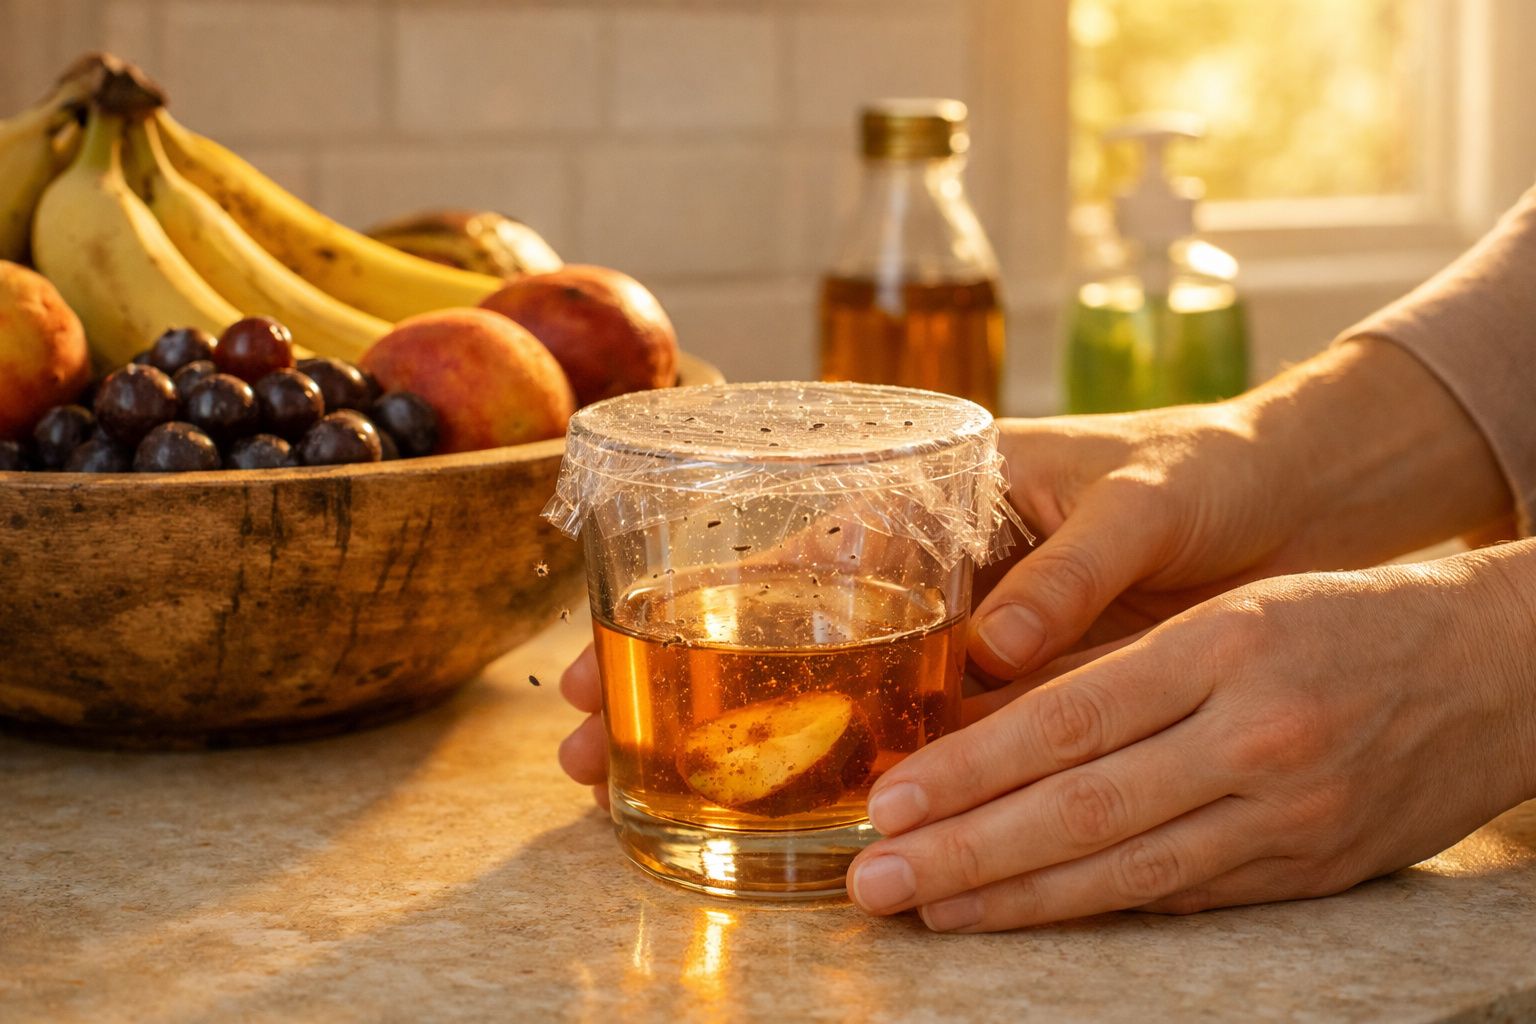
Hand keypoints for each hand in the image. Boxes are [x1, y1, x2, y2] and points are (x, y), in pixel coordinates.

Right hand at [558, 339, 1511, 807]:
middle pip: (776, 631)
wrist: (1287, 506)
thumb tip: (989, 652)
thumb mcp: (1145, 505)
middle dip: (673, 683)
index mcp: (938, 497)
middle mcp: (926, 568)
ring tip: (636, 790)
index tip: (604, 652)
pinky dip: (850, 772)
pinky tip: (784, 813)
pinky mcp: (1003, 689)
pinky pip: (913, 735)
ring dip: (737, 739)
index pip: (794, 553)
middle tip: (577, 746)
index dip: (698, 606)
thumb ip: (1073, 571)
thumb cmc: (1208, 472)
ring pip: (827, 693)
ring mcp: (956, 634)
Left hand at [846, 544, 1535, 930]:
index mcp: (1224, 647)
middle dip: (965, 851)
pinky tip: (1030, 918)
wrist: (1497, 667)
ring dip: (1015, 900)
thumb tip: (997, 720)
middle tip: (873, 879)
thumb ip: (1123, 664)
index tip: (888, 800)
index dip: (969, 770)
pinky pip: (1186, 896)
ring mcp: (1289, 814)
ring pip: (1126, 870)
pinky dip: (1100, 910)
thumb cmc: (1345, 617)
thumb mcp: (1232, 610)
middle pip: (1080, 808)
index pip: (1068, 720)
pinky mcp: (1313, 869)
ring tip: (928, 910)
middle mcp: (1254, 735)